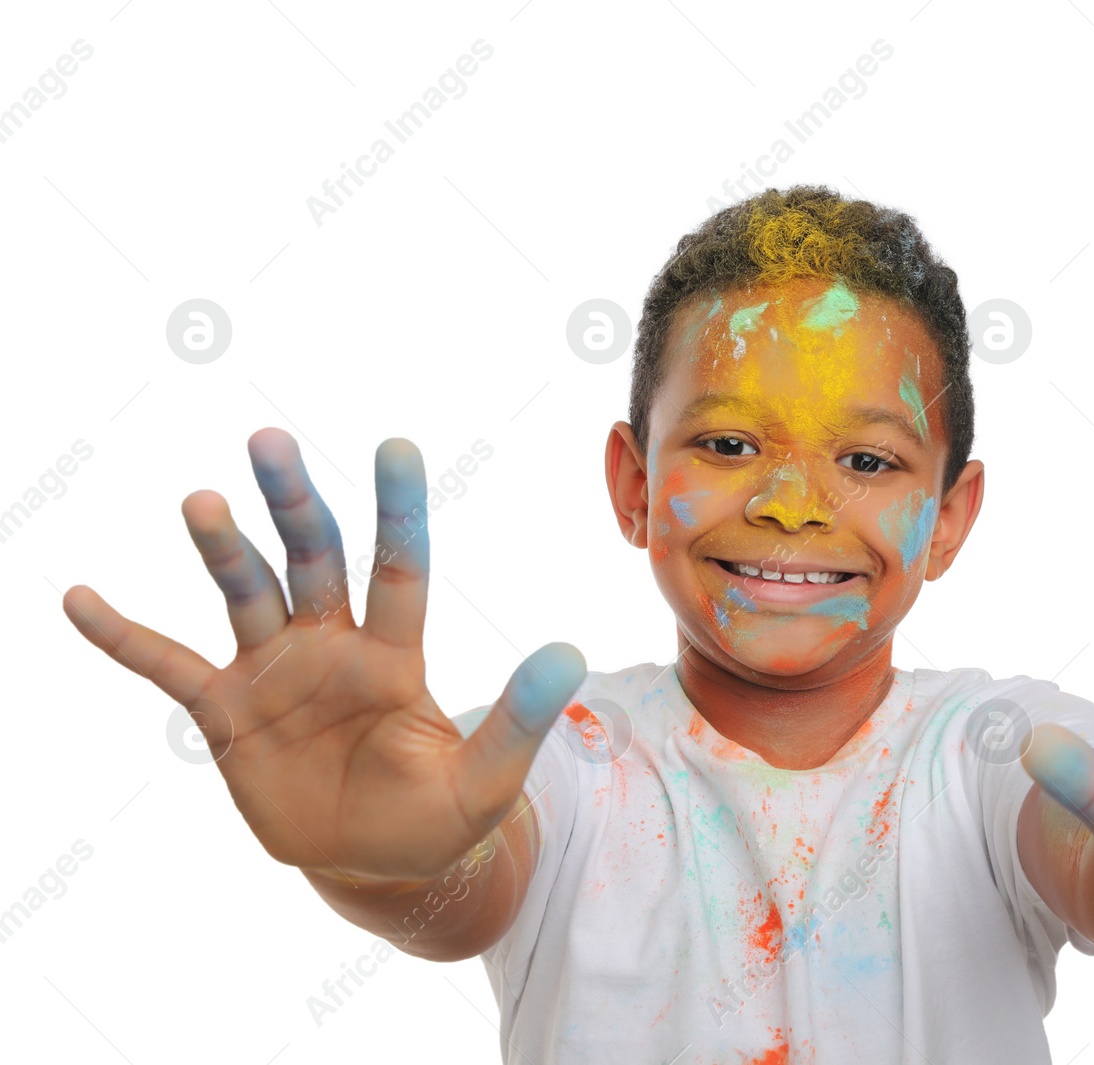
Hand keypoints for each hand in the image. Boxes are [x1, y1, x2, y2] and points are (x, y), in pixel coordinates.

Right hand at [63, 428, 584, 882]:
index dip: (397, 510)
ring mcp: (274, 674)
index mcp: (397, 653)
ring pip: (245, 594)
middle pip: (312, 558)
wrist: (380, 865)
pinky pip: (166, 667)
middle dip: (293, 502)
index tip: (395, 445)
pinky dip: (124, 637)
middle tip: (270, 441)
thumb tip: (571, 653)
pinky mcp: (226, 714)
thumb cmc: (441, 815)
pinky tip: (79, 599)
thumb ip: (519, 718)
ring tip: (203, 502)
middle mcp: (332, 646)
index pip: (400, 567)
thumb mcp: (488, 778)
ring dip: (224, 551)